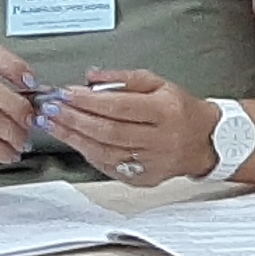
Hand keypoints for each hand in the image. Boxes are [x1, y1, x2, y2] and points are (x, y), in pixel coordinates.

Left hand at [46, 68, 220, 185]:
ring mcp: (152, 162)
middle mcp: (161, 139)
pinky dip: (87, 153)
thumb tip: (90, 77)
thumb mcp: (159, 83)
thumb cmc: (180, 110)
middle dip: (74, 119)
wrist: (205, 142)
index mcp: (166, 111)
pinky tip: (73, 140)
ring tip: (53, 124)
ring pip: (105, 152)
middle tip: (50, 109)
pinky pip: (109, 167)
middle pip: (108, 131)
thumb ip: (124, 78)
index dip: (88, 101)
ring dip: (74, 138)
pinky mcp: (144, 179)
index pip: (119, 106)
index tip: (65, 93)